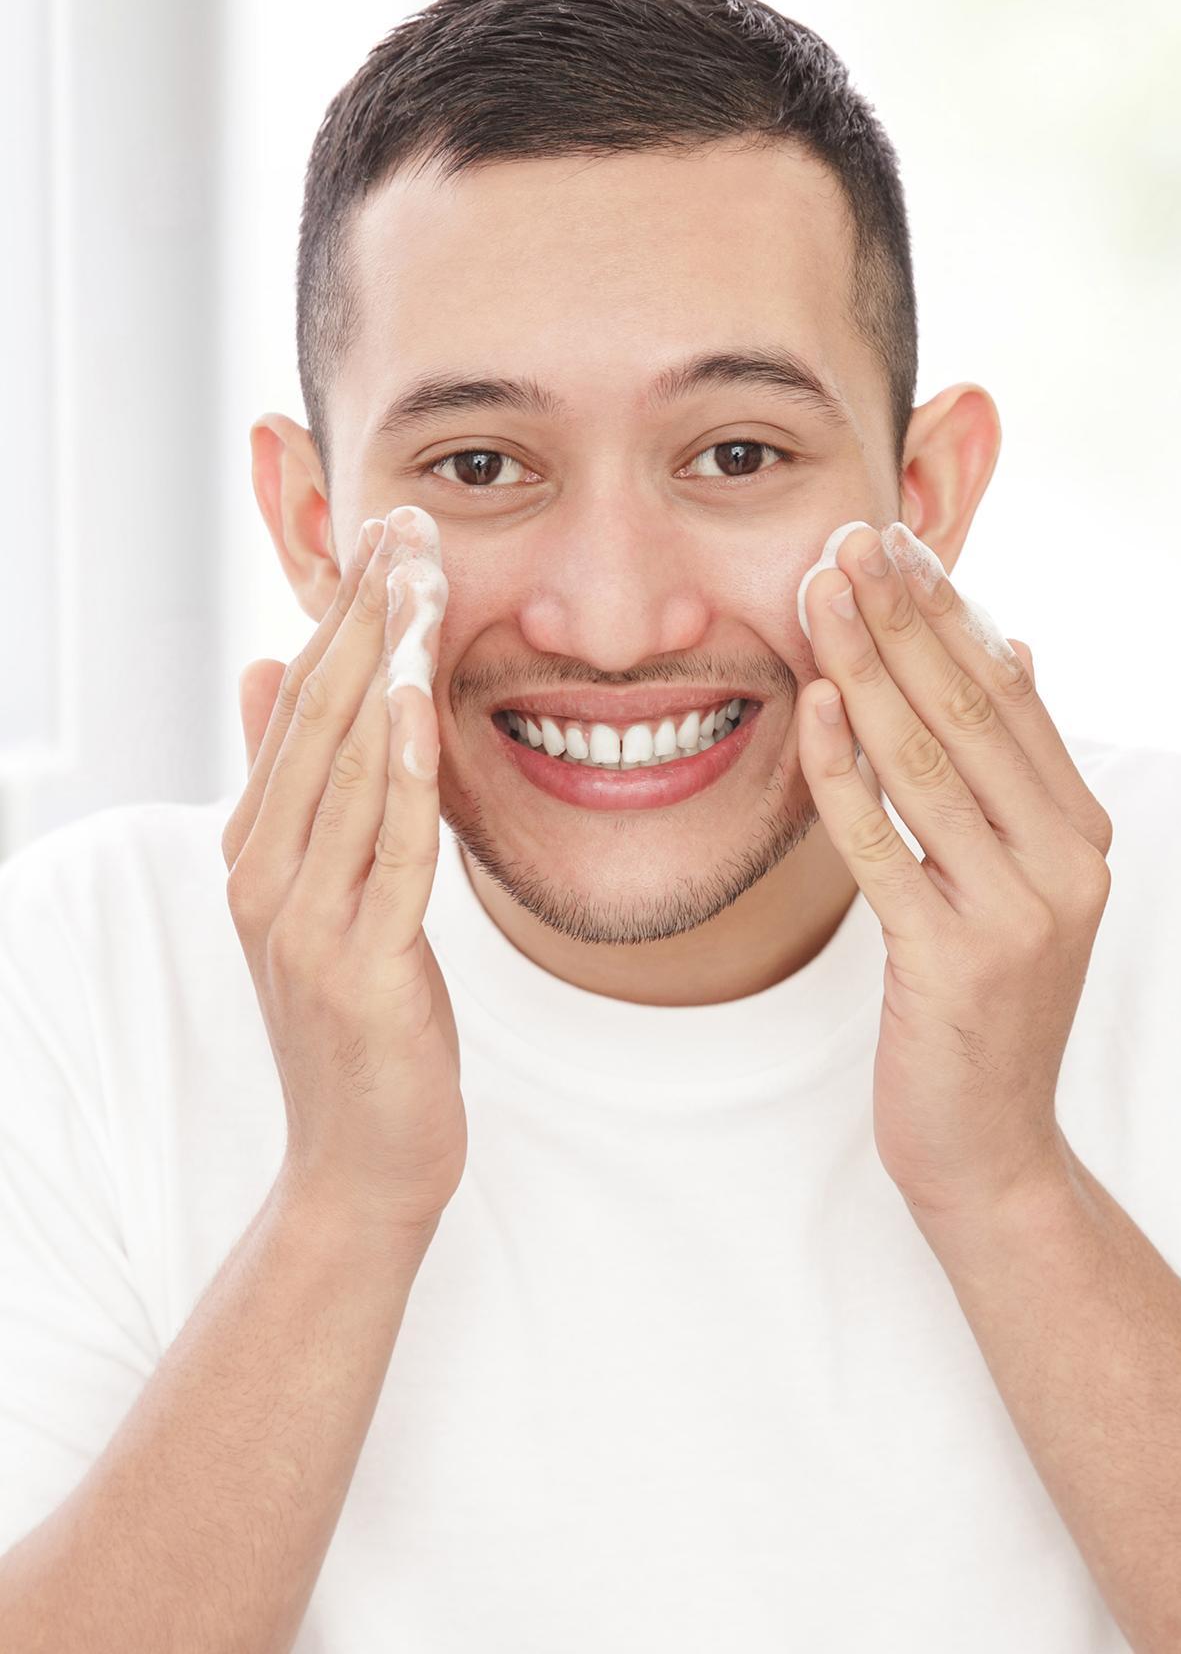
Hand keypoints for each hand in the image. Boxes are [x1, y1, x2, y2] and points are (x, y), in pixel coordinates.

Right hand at [221, 505, 465, 1243]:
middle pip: (314, 719)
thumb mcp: (315, 892)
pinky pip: (390, 849)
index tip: (382, 532)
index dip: (337, 615)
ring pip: (346, 769)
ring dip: (383, 667)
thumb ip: (289, 788)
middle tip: (405, 522)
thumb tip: (262, 672)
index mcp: (254, 849)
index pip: (295, 706)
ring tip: (417, 577)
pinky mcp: (357, 965)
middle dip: (361, 616)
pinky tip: (421, 702)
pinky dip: (405, 773)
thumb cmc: (356, 1022)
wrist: (360, 1162)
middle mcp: (263, 875)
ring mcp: (302, 922)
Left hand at [795, 521, 1112, 1221]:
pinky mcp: (950, 959)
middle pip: (970, 711)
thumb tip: (1019, 648)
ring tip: (821, 596)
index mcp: (1081, 833)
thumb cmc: (980, 1005)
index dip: (951, 612)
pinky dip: (842, 769)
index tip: (898, 543)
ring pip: (925, 762)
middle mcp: (1064, 864)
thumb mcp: (1016, 881)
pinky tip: (811, 707)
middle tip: (851, 541)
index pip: (1010, 696)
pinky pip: (881, 844)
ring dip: (866, 668)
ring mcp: (1014, 914)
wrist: (989, 1145)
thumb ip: (1015, 773)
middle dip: (905, 618)